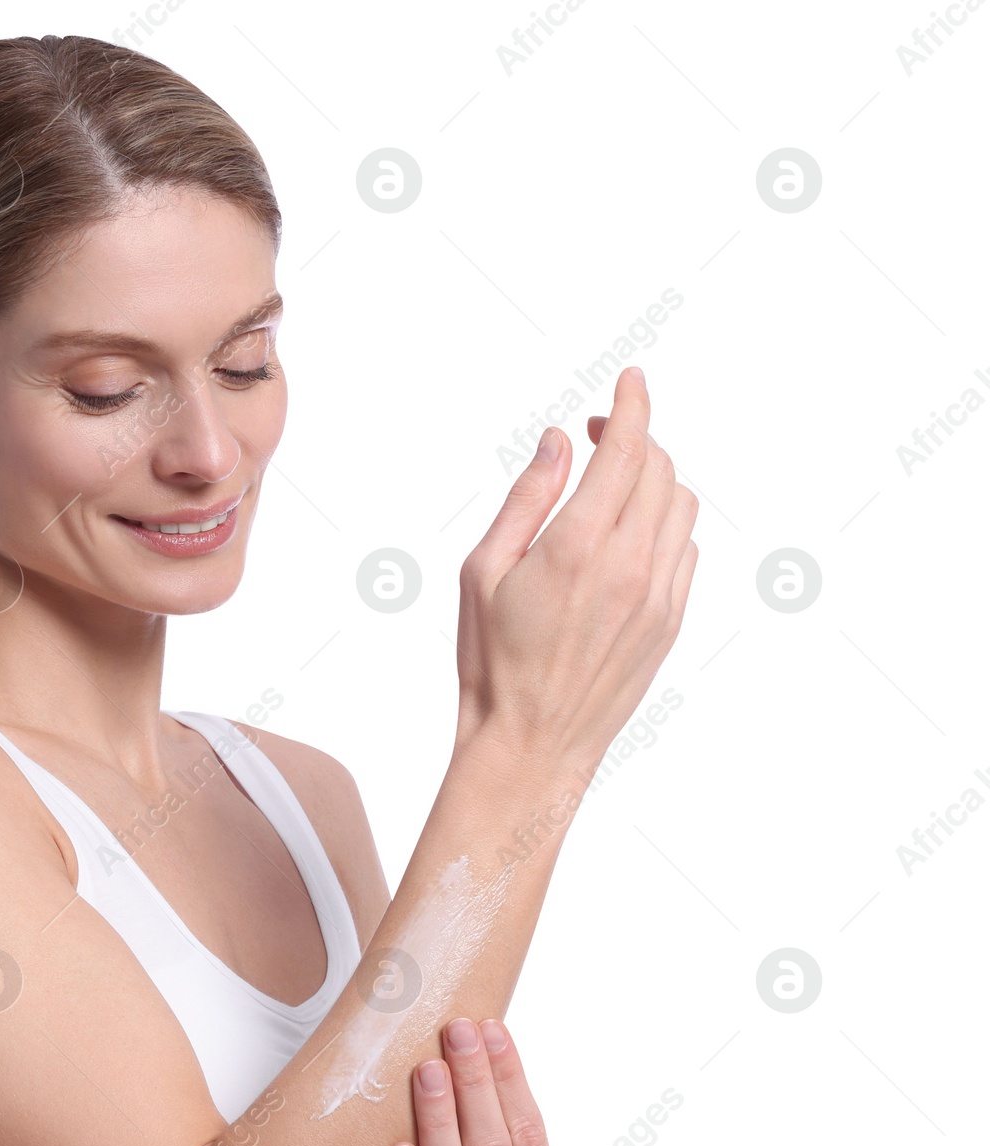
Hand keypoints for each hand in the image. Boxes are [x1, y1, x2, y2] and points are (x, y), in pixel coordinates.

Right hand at [454, 366, 699, 777]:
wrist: (531, 745)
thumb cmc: (492, 664)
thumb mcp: (482, 573)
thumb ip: (526, 499)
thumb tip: (558, 442)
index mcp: (576, 548)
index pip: (627, 450)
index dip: (632, 404)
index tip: (630, 380)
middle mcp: (629, 567)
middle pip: (659, 469)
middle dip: (634, 438)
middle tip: (599, 435)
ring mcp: (658, 596)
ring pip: (681, 505)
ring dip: (654, 479)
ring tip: (613, 486)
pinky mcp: (670, 621)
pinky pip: (685, 549)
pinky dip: (663, 523)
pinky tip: (627, 535)